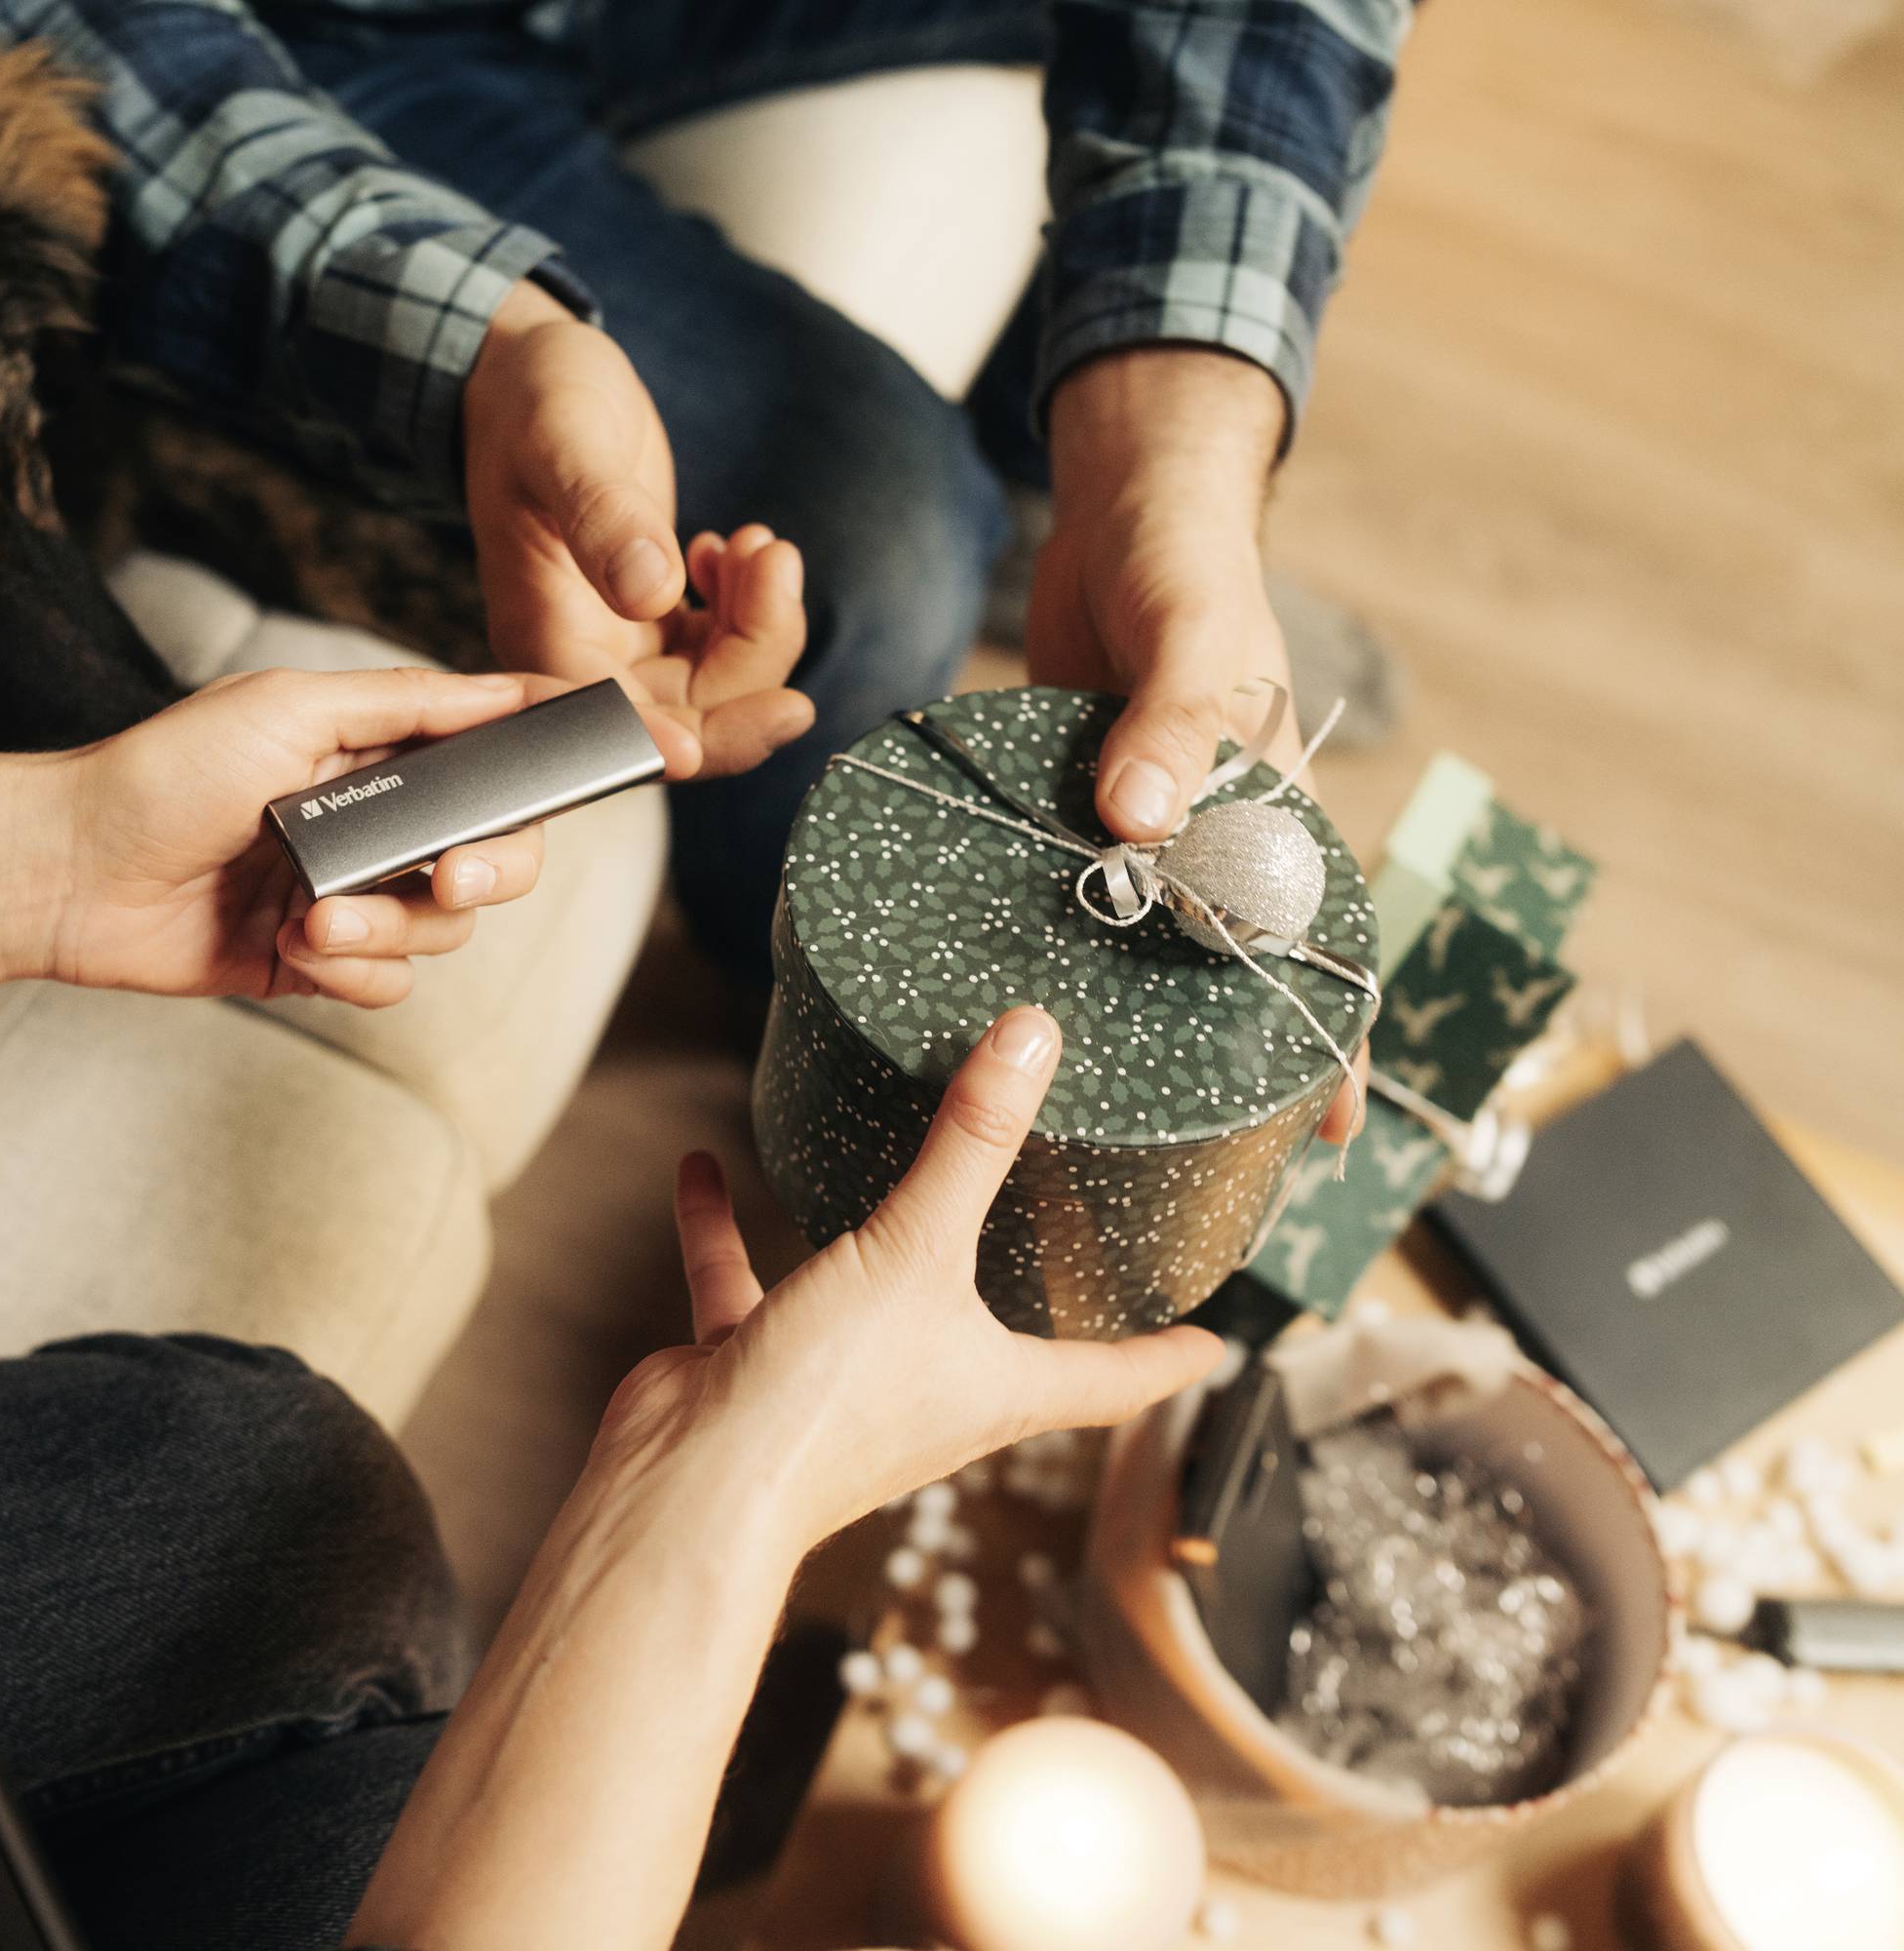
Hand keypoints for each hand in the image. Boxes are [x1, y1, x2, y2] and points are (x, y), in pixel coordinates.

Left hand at [33, 665, 692, 1007]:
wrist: (74, 872)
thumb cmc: (167, 773)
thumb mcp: (291, 707)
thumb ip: (410, 703)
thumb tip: (507, 689)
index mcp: (380, 748)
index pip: (497, 752)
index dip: (562, 756)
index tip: (639, 750)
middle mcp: (378, 820)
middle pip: (498, 853)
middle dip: (485, 870)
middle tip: (446, 874)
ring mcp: (352, 893)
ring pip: (444, 929)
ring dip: (387, 926)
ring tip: (311, 915)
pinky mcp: (318, 960)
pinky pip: (389, 981)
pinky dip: (352, 971)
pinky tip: (294, 951)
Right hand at [461, 280, 812, 778]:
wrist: (521, 371)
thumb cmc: (527, 400)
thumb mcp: (564, 441)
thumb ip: (604, 518)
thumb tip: (651, 592)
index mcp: (543, 636)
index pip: (627, 730)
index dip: (708, 738)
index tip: (783, 705)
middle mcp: (575, 655)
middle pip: (688, 719)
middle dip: (756, 659)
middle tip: (778, 569)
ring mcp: (612, 638)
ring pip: (712, 688)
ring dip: (759, 627)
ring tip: (760, 545)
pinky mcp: (643, 614)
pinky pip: (714, 652)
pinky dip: (747, 611)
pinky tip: (735, 550)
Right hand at [597, 1006, 1224, 1552]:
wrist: (695, 1483)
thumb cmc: (828, 1403)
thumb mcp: (917, 1253)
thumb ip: (971, 1144)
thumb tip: (1030, 1040)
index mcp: (996, 1388)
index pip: (1110, 1380)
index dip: (1165, 1360)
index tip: (1212, 1344)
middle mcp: (927, 1391)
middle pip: (997, 1344)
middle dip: (1025, 1301)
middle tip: (1058, 1244)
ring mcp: (839, 1382)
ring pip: (867, 1299)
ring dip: (870, 1244)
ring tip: (881, 1175)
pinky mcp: (760, 1366)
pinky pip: (746, 1282)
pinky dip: (726, 1228)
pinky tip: (708, 1168)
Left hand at [1028, 347, 1362, 1142]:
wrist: (1120, 504)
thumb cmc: (1187, 565)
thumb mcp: (1191, 639)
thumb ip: (1169, 725)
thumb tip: (1136, 823)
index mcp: (1268, 809)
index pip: (1317, 942)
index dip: (1332, 1041)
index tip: (1328, 1133)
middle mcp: (1204, 831)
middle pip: (1220, 963)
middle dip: (1216, 1055)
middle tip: (1183, 1154)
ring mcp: (1134, 822)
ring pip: (1133, 934)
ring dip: (1114, 1004)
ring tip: (1080, 1103)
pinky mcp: (1068, 799)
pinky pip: (1061, 880)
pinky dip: (1043, 929)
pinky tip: (1002, 986)